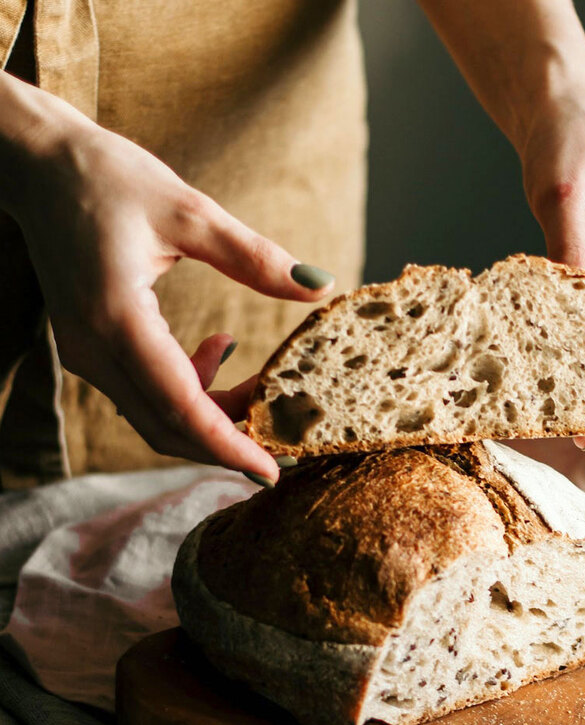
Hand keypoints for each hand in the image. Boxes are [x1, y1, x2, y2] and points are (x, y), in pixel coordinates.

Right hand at [2, 78, 332, 480]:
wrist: (35, 164)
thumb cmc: (105, 177)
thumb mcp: (189, 212)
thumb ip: (255, 257)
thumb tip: (320, 286)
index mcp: (116, 319)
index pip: (179, 408)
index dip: (228, 446)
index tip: (271, 472)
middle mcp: (94, 349)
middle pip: (167, 427)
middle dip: (227, 442)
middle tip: (283, 440)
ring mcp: (85, 353)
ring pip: (156, 415)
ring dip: (212, 415)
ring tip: (262, 387)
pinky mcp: (90, 347)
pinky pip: (145, 391)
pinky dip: (190, 389)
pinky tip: (221, 349)